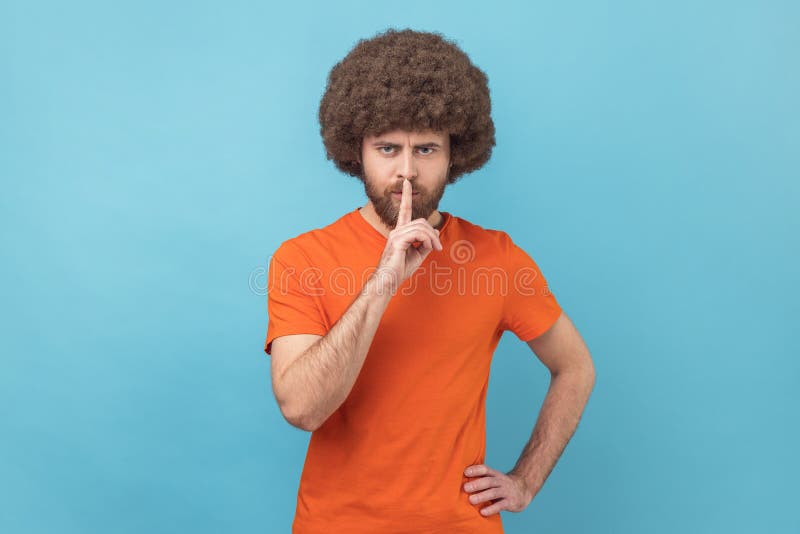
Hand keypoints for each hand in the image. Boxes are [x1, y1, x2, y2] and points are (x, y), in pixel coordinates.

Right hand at [373, 178, 442, 293]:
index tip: (407, 182)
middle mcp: (397, 231)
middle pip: (421, 221)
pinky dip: (428, 240)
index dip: (406, 195)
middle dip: (433, 233)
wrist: (389, 281)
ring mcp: (396, 235)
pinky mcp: (397, 241)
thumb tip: (433, 231)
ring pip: (421, 227)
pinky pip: (418, 234)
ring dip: (432, 238)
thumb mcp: (418, 254)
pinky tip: (428, 249)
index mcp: (400, 232)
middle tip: (438, 247)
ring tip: (435, 249)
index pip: (404, 210)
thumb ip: (426, 243)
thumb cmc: (400, 269)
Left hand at [463, 464, 536, 516]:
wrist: (523, 490)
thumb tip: (459, 480)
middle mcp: (500, 481)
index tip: (465, 472)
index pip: (485, 469)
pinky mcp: (510, 502)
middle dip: (477, 484)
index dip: (476, 470)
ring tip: (471, 500)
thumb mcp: (493, 479)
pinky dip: (491, 509)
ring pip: (493, 493)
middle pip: (488, 481)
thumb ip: (481, 479)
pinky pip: (500, 505)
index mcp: (495, 474)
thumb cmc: (501, 485)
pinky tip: (482, 512)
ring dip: (482, 496)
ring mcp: (506, 491)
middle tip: (465, 488)